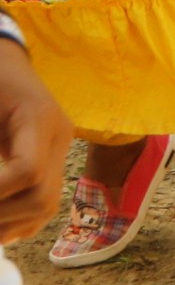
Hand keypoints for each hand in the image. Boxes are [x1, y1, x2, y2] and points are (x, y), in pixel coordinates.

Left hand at [0, 44, 71, 245]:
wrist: (3, 60)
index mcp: (39, 117)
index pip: (27, 171)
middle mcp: (59, 137)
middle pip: (42, 197)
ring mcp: (59, 149)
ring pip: (45, 206)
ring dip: (5, 224)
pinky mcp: (53, 159)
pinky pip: (43, 203)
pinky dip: (16, 221)